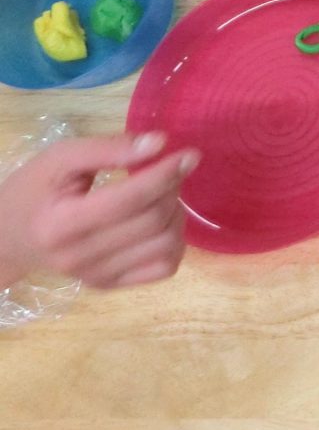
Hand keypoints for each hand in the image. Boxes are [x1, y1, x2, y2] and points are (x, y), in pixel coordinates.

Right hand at [0, 132, 198, 292]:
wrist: (8, 238)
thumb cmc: (34, 191)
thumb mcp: (60, 159)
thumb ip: (108, 149)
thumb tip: (161, 143)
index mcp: (62, 223)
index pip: (130, 199)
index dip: (166, 174)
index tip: (190, 155)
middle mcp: (80, 258)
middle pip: (153, 220)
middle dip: (171, 189)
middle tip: (165, 172)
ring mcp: (96, 277)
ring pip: (166, 245)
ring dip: (176, 214)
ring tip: (159, 197)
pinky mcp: (109, 286)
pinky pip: (165, 268)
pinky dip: (173, 242)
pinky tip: (158, 224)